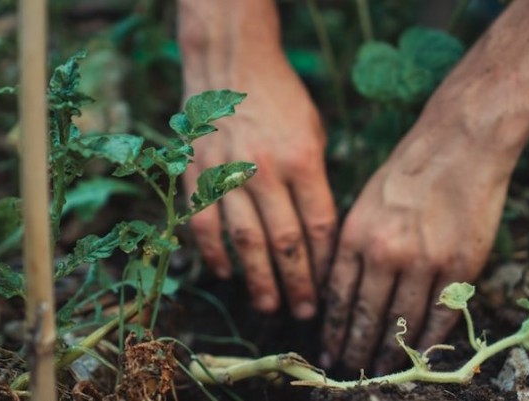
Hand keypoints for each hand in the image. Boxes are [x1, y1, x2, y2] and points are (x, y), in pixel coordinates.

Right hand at [182, 50, 336, 318]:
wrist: (231, 65)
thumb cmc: (281, 100)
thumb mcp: (314, 133)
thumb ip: (316, 181)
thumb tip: (320, 234)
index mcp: (303, 159)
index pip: (318, 225)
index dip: (324, 263)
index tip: (330, 288)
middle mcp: (265, 170)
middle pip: (285, 242)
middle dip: (297, 283)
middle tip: (304, 314)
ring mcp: (228, 173)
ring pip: (245, 241)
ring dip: (258, 279)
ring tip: (269, 306)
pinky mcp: (198, 174)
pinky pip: (205, 224)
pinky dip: (215, 254)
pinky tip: (227, 275)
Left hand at [320, 94, 520, 373]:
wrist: (460, 142)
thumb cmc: (409, 168)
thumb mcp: (365, 201)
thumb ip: (354, 245)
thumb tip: (342, 289)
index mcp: (355, 234)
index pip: (338, 297)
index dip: (333, 330)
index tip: (328, 351)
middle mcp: (385, 252)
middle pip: (366, 316)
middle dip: (355, 348)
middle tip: (350, 369)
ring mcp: (424, 261)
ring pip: (402, 323)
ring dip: (390, 352)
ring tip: (381, 369)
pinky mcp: (460, 266)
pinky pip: (441, 315)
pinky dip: (429, 340)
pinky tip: (420, 355)